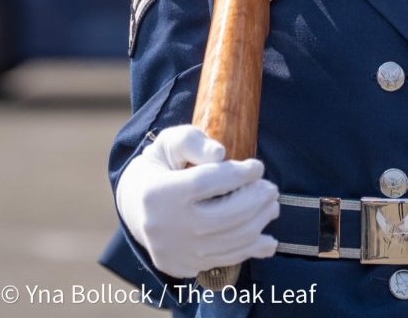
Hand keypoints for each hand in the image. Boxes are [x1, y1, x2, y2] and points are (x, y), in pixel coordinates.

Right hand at [116, 124, 278, 278]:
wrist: (135, 208)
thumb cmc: (160, 167)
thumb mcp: (169, 143)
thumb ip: (193, 141)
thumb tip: (220, 153)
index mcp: (158, 193)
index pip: (205, 182)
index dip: (237, 174)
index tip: (258, 167)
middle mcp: (165, 228)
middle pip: (223, 216)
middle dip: (255, 201)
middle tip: (272, 188)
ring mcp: (175, 252)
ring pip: (228, 242)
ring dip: (258, 224)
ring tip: (272, 206)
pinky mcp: (184, 267)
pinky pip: (225, 260)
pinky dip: (251, 250)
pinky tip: (268, 240)